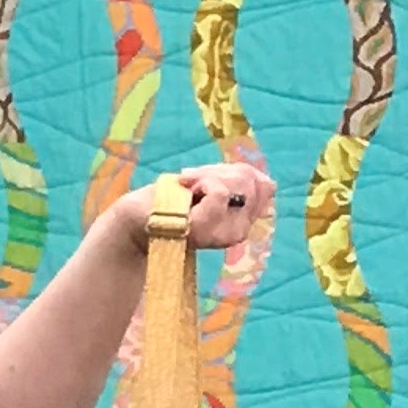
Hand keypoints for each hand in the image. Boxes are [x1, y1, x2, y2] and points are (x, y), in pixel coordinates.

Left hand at [111, 162, 277, 257]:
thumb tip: (269, 183)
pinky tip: (184, 190)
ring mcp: (224, 235)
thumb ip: (240, 181)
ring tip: (188, 188)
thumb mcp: (211, 184)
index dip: (237, 172)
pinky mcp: (205, 232)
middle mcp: (239, 232)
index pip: (265, 186)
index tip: (209, 178)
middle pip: (253, 182)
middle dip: (223, 172)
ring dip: (209, 176)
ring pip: (238, 186)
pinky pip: (219, 193)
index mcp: (243, 219)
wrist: (138, 216)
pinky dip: (200, 182)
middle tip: (194, 182)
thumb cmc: (172, 200)